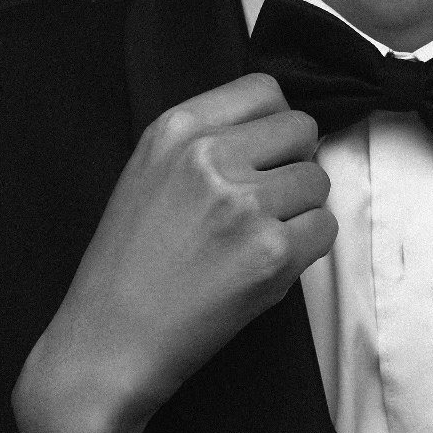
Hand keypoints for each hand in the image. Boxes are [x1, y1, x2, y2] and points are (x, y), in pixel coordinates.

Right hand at [11, 73, 334, 432]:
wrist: (107, 343)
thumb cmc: (125, 266)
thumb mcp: (146, 174)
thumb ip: (203, 142)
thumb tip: (272, 130)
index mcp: (175, 129)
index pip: (262, 90)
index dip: (274, 124)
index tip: (266, 153)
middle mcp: (210, 157)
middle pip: (302, 129)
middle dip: (295, 162)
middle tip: (269, 200)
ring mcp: (244, 204)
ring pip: (319, 180)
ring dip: (302, 209)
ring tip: (261, 238)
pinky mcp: (271, 254)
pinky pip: (325, 229)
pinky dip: (307, 248)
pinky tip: (267, 266)